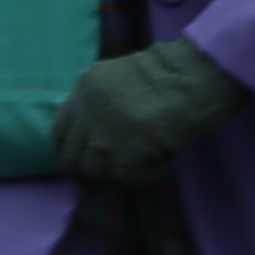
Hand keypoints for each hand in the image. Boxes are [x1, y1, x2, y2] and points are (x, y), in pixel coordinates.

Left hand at [50, 39, 246, 188]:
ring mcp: (104, 136)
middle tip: (105, 181)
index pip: (59, 132)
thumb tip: (98, 138)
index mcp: (85, 88)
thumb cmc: (172, 73)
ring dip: (116, 177)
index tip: (82, 161)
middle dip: (88, 174)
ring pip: (96, 174)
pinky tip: (161, 162)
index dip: (70, 152)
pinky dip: (145, 177)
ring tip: (140, 167)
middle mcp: (87, 112)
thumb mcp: (121, 76)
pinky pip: (128, 181)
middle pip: (72, 159)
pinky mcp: (126, 157)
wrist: (195, 77)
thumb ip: (102, 102)